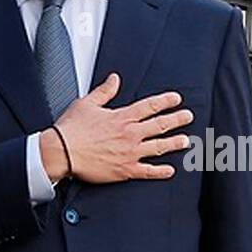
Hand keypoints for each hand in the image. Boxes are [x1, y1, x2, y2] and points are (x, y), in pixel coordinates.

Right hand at [44, 74, 192, 183]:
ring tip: (186, 141)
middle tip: (188, 116)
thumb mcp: (87, 103)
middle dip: (176, 120)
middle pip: (159, 125)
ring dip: (174, 143)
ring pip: (159, 147)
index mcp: (122, 117)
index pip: (149, 106)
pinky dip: (160, 172)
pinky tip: (170, 171)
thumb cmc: (72, 129)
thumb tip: (114, 79)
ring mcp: (130, 153)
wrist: (63, 151)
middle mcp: (130, 134)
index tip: (176, 99)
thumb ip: (104, 91)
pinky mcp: (125, 170)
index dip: (165, 101)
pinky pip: (148, 171)